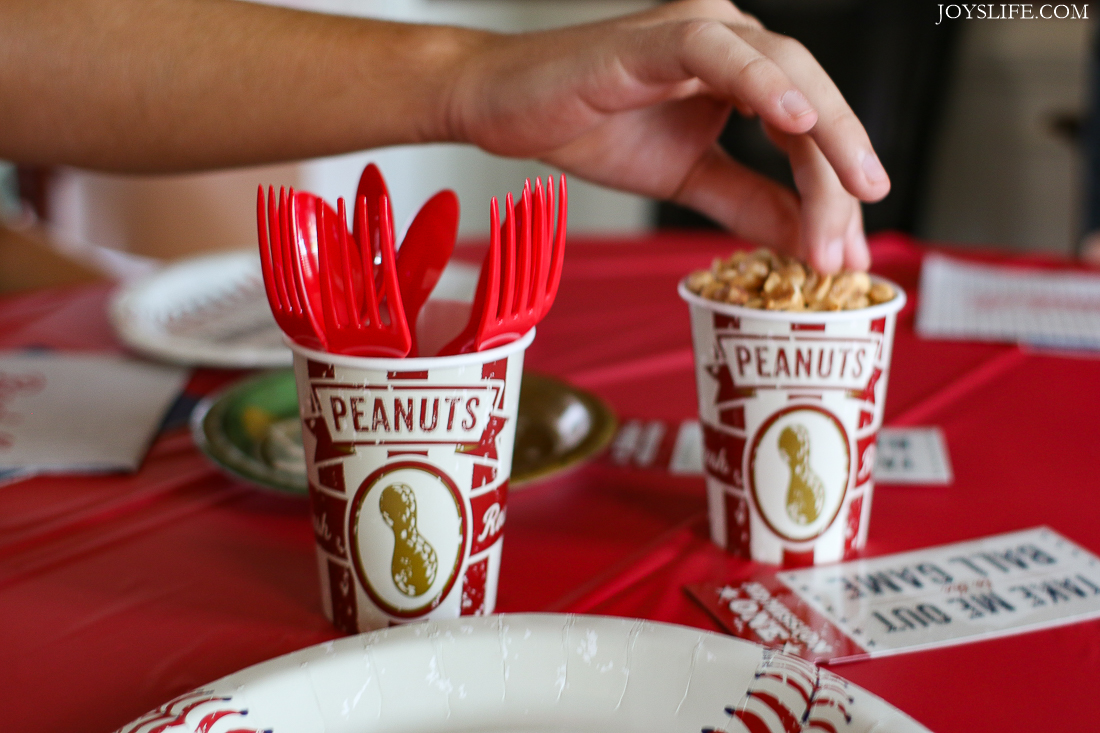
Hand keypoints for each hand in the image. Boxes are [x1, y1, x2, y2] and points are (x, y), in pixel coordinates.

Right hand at [447, 0, 888, 272]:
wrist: (504, 108)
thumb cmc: (588, 126)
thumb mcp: (686, 179)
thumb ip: (747, 203)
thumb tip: (805, 242)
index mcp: (741, 73)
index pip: (807, 131)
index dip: (833, 193)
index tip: (848, 255)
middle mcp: (731, 42)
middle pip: (812, 101)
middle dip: (842, 173)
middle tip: (855, 243)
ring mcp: (697, 32)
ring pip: (785, 72)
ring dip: (824, 136)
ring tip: (851, 194)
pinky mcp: (656, 39)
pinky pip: (719, 53)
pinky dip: (761, 82)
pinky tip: (794, 120)